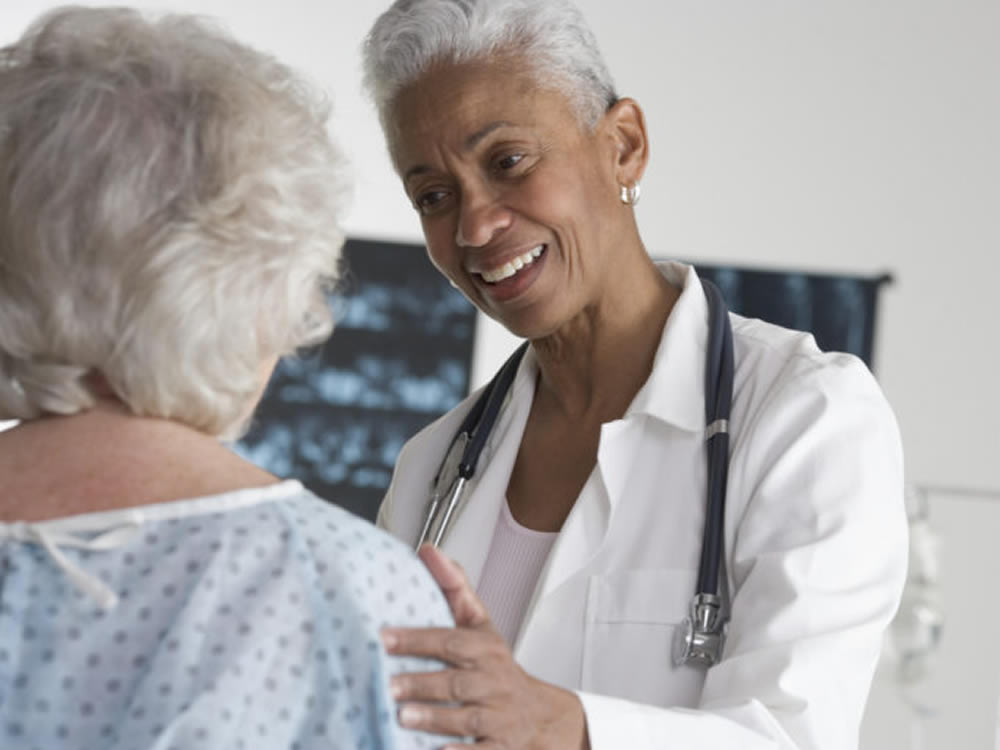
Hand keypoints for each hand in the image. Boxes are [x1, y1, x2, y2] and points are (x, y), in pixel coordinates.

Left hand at [381, 544, 589, 749]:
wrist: (543, 720)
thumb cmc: (498, 670)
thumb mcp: (481, 626)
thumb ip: (454, 588)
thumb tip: (428, 551)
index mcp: (486, 650)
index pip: (453, 641)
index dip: (418, 639)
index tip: (385, 638)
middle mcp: (493, 683)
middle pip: (458, 682)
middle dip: (423, 683)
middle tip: (389, 684)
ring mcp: (497, 719)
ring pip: (466, 718)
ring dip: (434, 718)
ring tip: (402, 716)